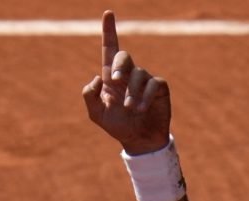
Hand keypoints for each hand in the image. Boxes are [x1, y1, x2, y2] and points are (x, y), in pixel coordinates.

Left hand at [82, 11, 170, 154]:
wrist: (139, 140)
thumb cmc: (118, 126)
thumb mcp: (97, 114)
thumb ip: (90, 96)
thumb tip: (97, 77)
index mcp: (111, 78)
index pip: (109, 50)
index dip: (109, 31)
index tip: (108, 13)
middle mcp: (128, 75)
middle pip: (123, 57)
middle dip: (119, 65)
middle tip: (114, 80)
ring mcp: (145, 80)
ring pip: (138, 74)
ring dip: (132, 92)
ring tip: (131, 109)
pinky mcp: (159, 87)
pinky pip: (153, 84)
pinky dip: (145, 96)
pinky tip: (141, 108)